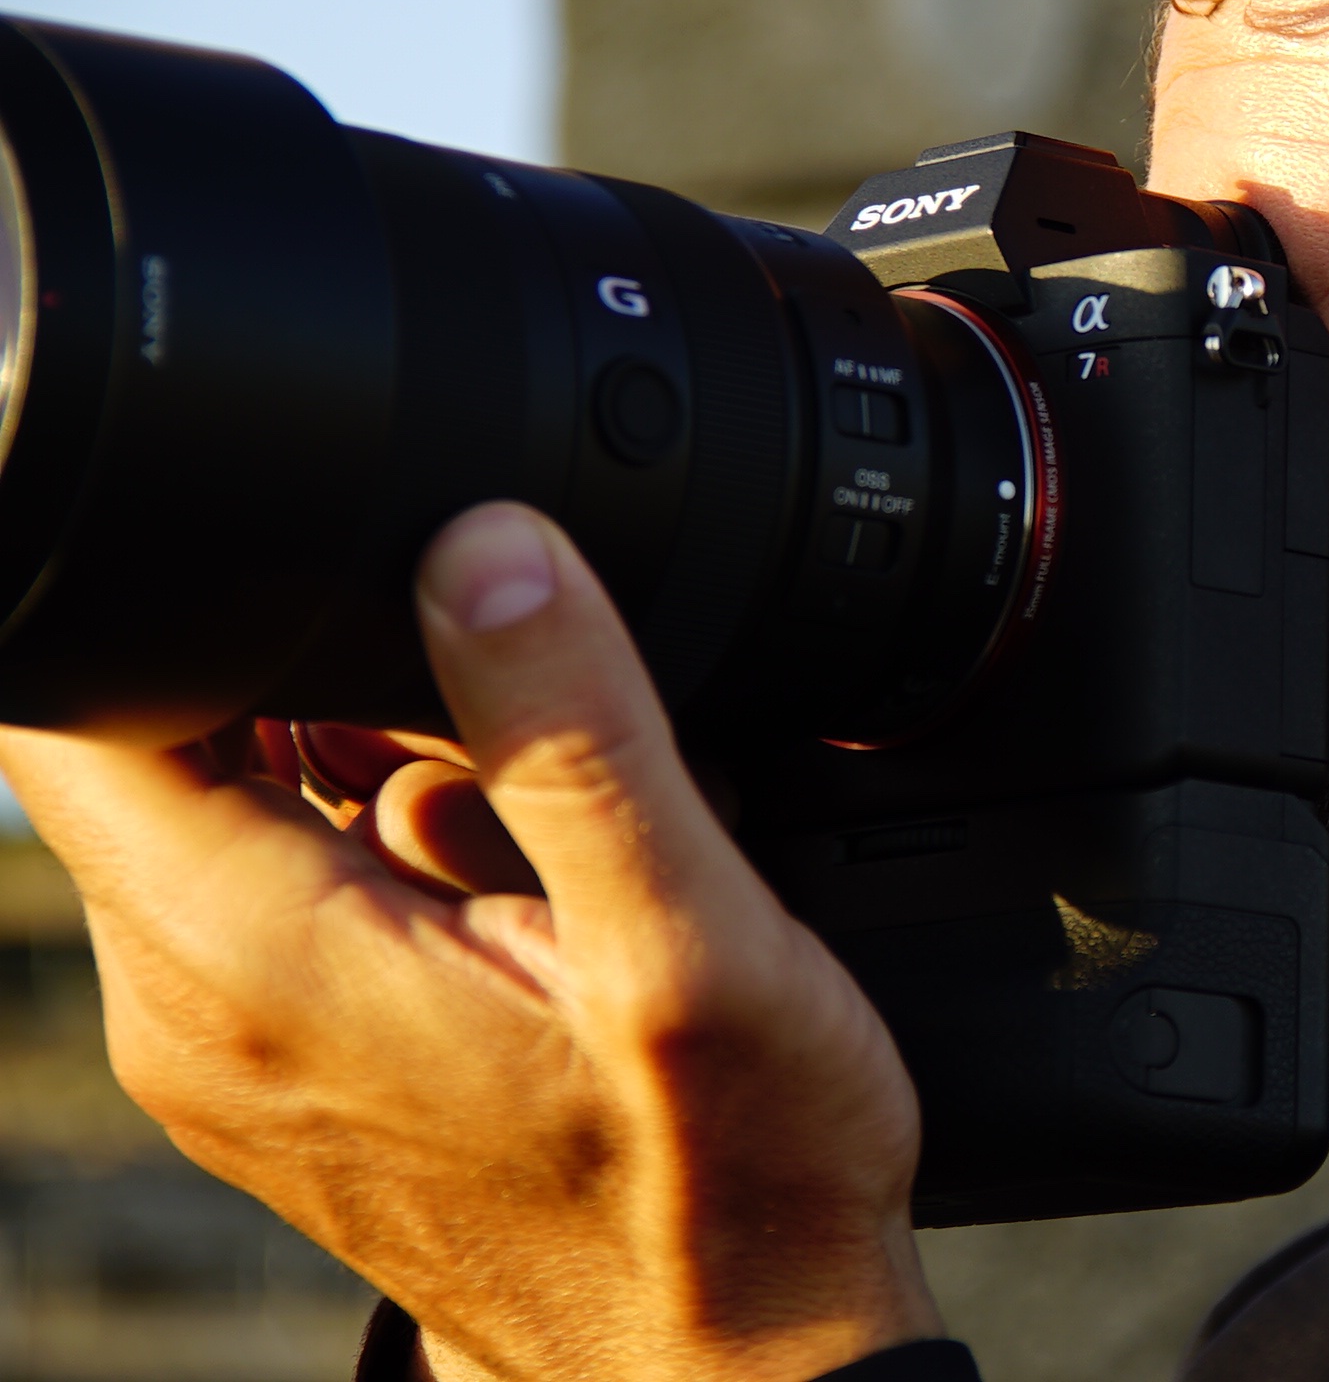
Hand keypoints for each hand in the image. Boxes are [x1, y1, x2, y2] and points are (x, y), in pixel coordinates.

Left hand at [0, 502, 938, 1381]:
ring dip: (356, 770)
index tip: (346, 572)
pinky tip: (517, 907)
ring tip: (524, 843)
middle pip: (154, 745)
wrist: (733, 1368)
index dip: (183, 586)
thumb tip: (484, 544)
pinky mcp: (280, 1078)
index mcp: (251, 952)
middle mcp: (189, 1008)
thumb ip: (578, 735)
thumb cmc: (725, 1185)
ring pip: (222, 814)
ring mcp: (225, 1053)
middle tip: (498, 738)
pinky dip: (376, 855)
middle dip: (310, 678)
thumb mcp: (689, 942)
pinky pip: (273, 898)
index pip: (78, 704)